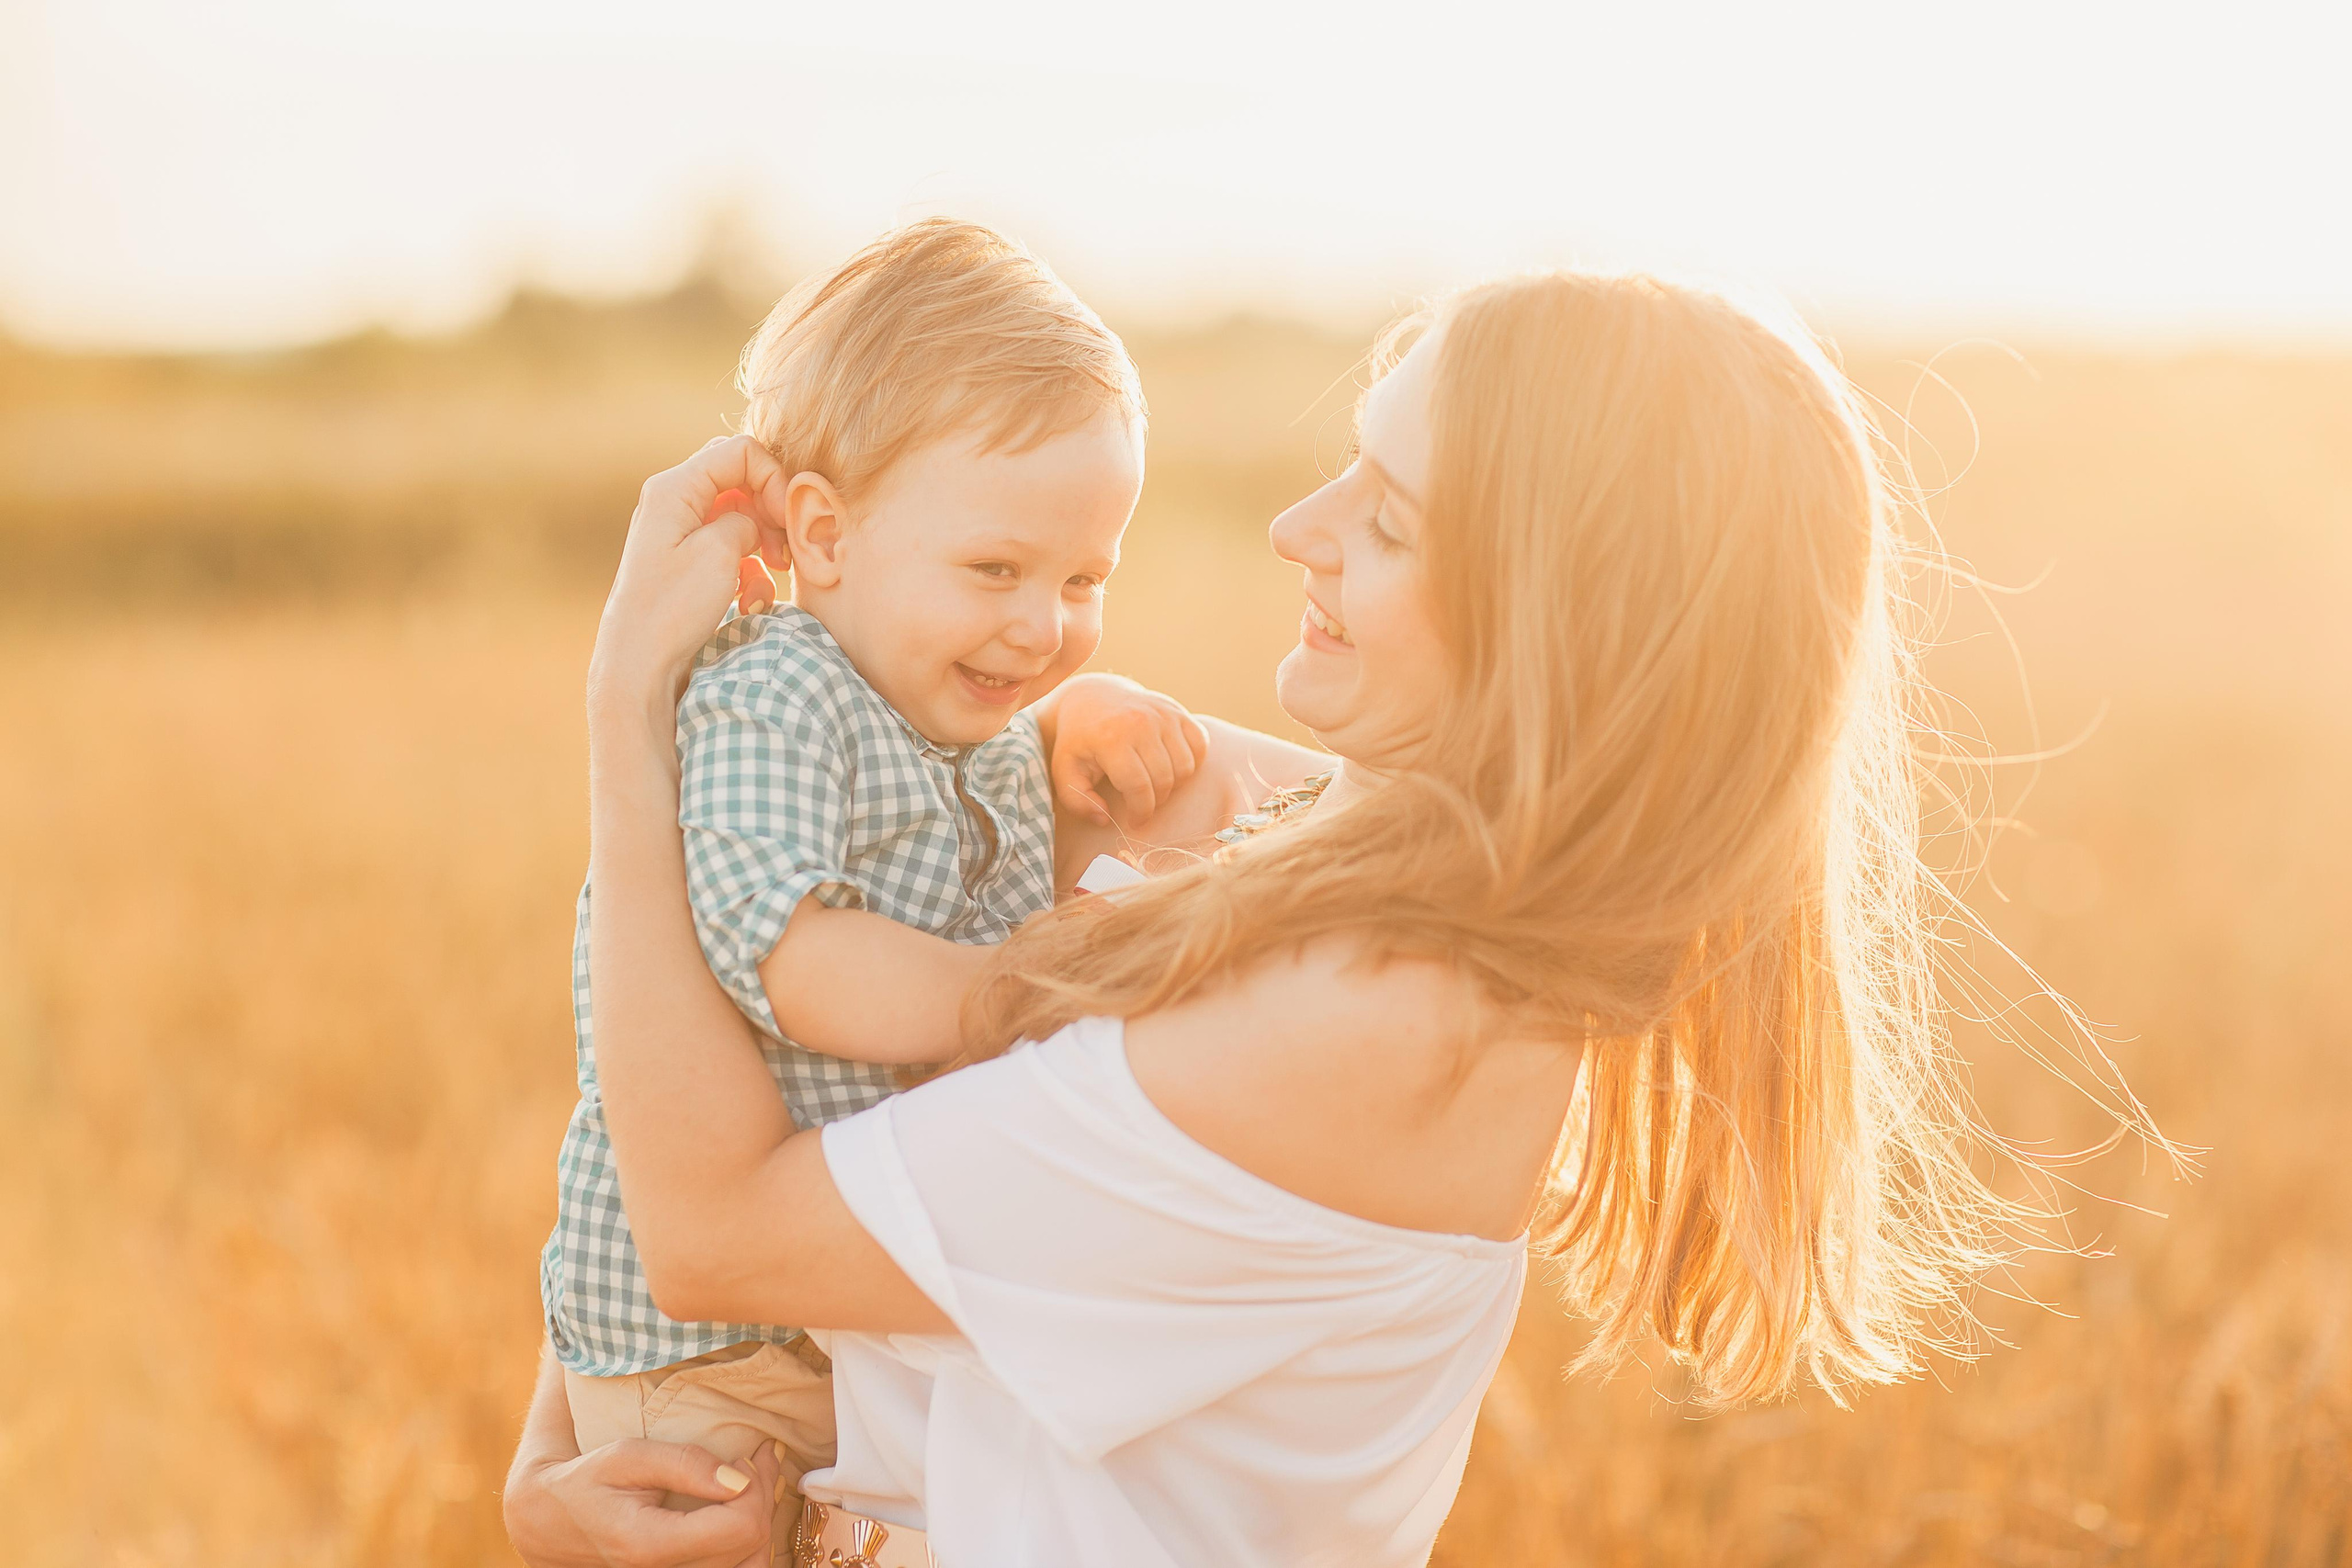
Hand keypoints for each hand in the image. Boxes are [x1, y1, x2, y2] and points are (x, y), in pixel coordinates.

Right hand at [504, 1435, 783, 1567]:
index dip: (756, 1488)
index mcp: (650, 1545)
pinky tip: (739, 1509)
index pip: (739, 1528)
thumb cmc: (588, 1482)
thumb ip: (684, 1465)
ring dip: (760, 1518)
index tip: (747, 1455)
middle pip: (751, 1546)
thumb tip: (739, 1480)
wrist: (552, 1522)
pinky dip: (747, 1541)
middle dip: (763, 1495)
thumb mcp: (628, 1457)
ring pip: (750, 1563)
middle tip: (757, 1457)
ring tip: (752, 1480)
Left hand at [588, 436, 792, 720]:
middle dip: (770, 509)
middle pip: (740, 478)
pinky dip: (748, 569)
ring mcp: (678, 532)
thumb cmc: (672, 608)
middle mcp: (672, 501)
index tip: (787, 519)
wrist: (639, 662)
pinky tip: (750, 600)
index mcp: (674, 488)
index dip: (774, 479)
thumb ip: (746, 519)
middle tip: (783, 546)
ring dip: (763, 542)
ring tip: (773, 574)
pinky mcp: (685, 561)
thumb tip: (754, 522)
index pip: (741, 452)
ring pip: (739, 515)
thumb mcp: (719, 553)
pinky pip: (729, 547)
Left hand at [1048, 674, 1209, 826]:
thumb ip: (1077, 801)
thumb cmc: (1079, 741)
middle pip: (1164, 780)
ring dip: (1173, 784)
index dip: (1140, 812)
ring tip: (1154, 784)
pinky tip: (1170, 766)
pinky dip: (1191, 762)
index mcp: (1111, 738)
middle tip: (1142, 803)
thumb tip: (1105, 819)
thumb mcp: (1064, 770)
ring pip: (1185, 767)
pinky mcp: (1178, 711)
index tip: (1134, 821)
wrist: (1094, 697)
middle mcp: (1141, 722)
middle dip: (1155, 801)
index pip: (1139, 788)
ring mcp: (1163, 714)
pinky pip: (1200, 746)